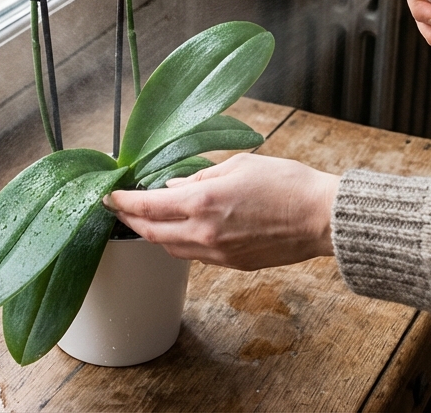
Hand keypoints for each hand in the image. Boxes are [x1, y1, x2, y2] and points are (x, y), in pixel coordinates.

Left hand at [103, 153, 339, 269]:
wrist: (321, 218)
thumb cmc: (287, 184)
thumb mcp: (239, 166)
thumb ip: (200, 178)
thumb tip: (174, 187)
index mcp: (203, 203)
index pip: (146, 206)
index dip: (121, 202)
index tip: (108, 196)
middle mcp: (204, 233)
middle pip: (150, 232)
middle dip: (130, 220)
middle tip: (119, 209)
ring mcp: (218, 253)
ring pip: (170, 247)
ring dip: (154, 233)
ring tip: (148, 218)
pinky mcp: (232, 264)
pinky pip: (194, 255)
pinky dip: (180, 242)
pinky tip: (183, 229)